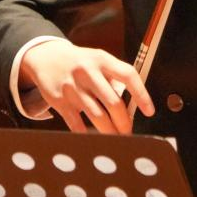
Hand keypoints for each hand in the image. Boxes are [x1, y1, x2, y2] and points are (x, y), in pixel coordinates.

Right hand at [19, 39, 153, 134]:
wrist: (46, 57)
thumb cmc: (80, 62)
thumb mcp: (98, 60)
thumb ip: (114, 78)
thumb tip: (133, 106)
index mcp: (101, 59)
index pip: (127, 75)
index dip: (141, 94)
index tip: (149, 111)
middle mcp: (87, 72)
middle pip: (113, 102)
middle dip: (124, 122)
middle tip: (128, 132)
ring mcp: (73, 87)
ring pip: (97, 116)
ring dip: (110, 132)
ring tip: (116, 138)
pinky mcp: (59, 101)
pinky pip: (77, 124)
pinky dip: (86, 134)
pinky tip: (93, 139)